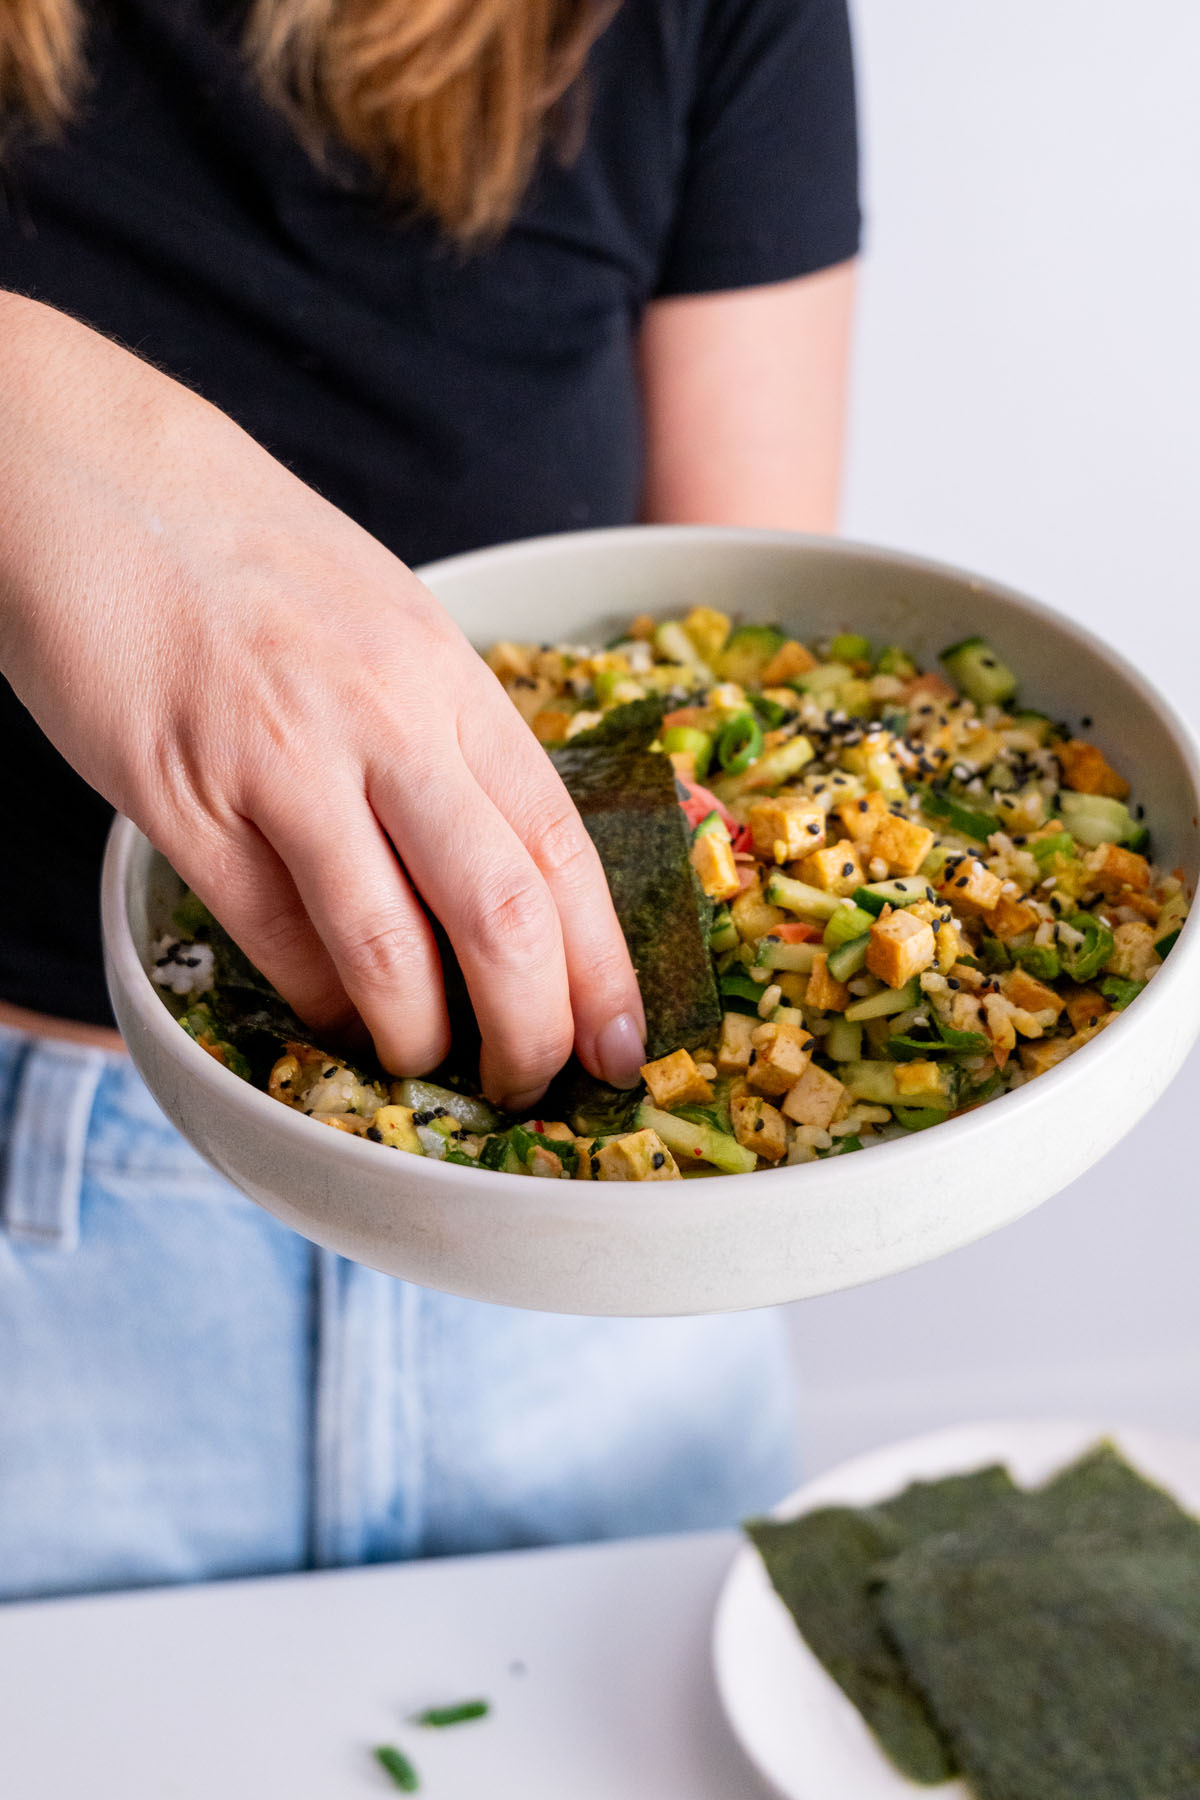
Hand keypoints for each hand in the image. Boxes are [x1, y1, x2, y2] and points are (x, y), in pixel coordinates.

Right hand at [0, 295, 644, 1107]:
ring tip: (426, 1065)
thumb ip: (446, 736)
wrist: (88, 474)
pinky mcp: (180, 797)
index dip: (605, 964)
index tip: (625, 1045)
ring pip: (388, 948)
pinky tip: (332, 1013)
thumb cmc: (248, 555)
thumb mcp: (386, 619)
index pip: (562, 843)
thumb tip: (503, 867)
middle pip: (501, 912)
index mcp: (447, 673)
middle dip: (533, 1029)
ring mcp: (279, 759)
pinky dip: (317, 998)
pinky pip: (273, 936)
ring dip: (419, 1036)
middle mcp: (383, 717)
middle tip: (531, 1082)